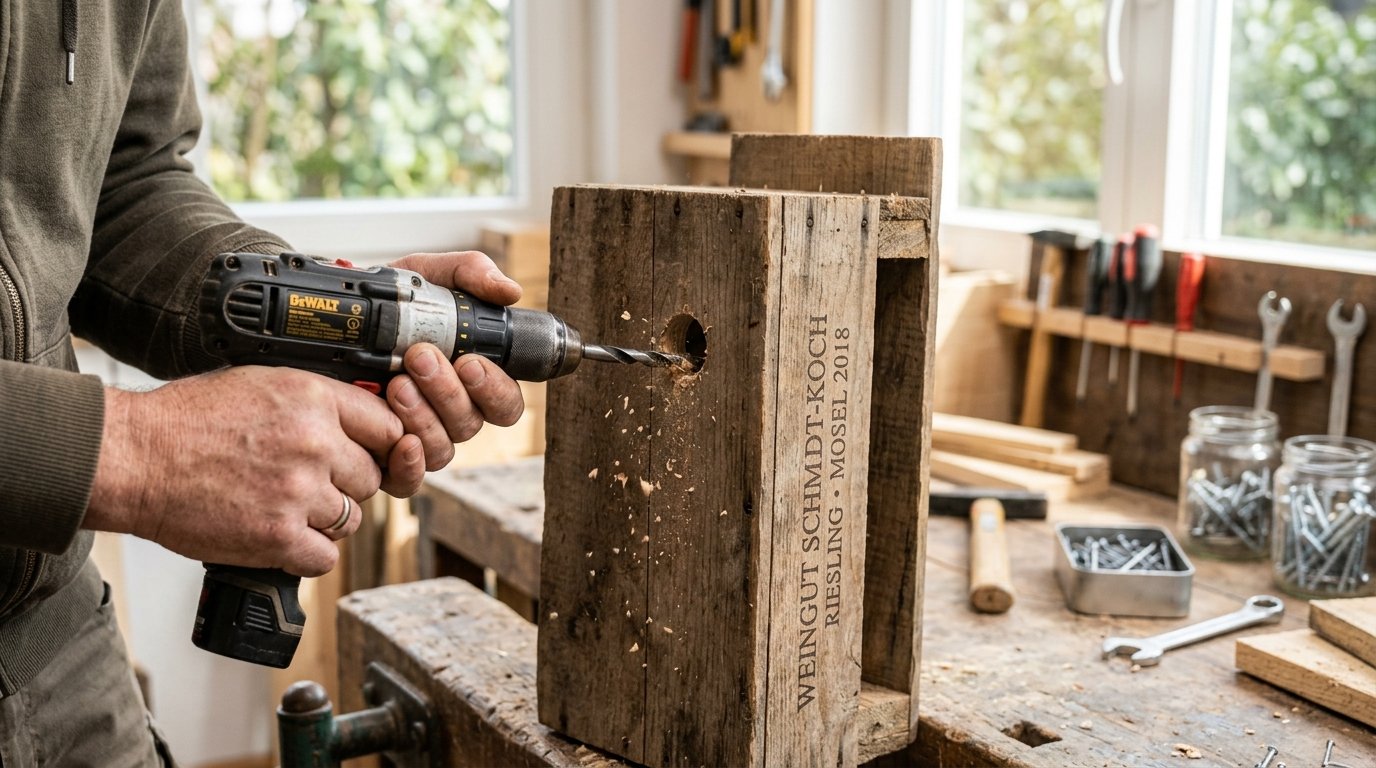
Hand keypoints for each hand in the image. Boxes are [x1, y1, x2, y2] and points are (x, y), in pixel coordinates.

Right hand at [85, 367, 405, 576]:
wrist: (137, 458)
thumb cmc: (187, 421)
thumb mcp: (262, 384)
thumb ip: (316, 402)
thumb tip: (358, 422)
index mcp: (314, 399)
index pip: (388, 428)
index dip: (379, 446)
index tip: (364, 455)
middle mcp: (315, 443)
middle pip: (371, 478)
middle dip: (346, 484)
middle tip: (307, 483)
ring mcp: (299, 491)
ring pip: (351, 518)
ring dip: (325, 520)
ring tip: (285, 507)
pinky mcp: (278, 535)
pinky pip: (326, 556)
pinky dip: (307, 553)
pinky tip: (282, 537)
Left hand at [379, 251, 525, 496]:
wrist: (328, 318)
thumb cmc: (388, 302)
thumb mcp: (426, 275)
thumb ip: (469, 273)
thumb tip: (509, 291)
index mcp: (471, 380)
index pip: (505, 403)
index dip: (494, 389)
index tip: (469, 361)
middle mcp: (450, 413)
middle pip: (471, 424)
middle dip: (448, 392)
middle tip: (418, 357)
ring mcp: (418, 437)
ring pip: (442, 448)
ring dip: (424, 416)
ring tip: (396, 383)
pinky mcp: (384, 458)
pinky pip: (407, 479)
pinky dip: (407, 464)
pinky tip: (396, 439)